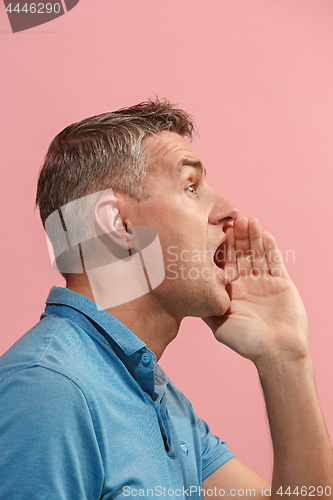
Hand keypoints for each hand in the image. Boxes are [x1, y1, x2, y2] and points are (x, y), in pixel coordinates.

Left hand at [203, 217, 308, 367]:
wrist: (277, 352)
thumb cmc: (246, 341)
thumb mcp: (217, 323)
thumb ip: (205, 305)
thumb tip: (186, 290)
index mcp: (231, 291)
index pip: (224, 263)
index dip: (221, 247)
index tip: (216, 231)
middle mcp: (246, 284)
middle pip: (240, 254)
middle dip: (237, 237)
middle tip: (233, 219)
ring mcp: (264, 282)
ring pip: (257, 254)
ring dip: (253, 237)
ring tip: (248, 220)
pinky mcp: (282, 282)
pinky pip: (275, 261)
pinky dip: (270, 247)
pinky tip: (264, 232)